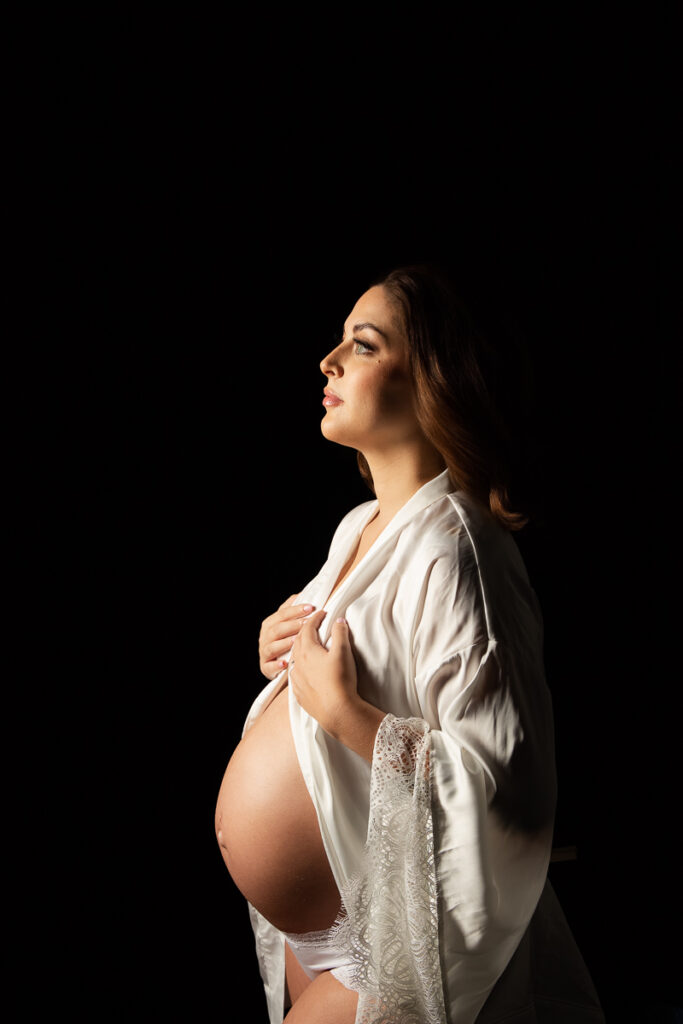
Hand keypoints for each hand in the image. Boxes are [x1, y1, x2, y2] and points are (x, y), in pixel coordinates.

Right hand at [258, 594, 315, 679]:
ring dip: (284, 643)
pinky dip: (276, 665)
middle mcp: (265, 637)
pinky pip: (269, 667)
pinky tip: (285, 663)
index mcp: (270, 624)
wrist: (280, 664)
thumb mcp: (289, 624)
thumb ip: (293, 610)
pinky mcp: (265, 668)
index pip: (282, 613)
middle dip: (292, 625)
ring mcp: (264, 652)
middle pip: (276, 629)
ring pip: (271, 646)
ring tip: (296, 640)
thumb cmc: (288, 641)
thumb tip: (302, 593)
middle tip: (307, 623)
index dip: (296, 610)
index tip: (311, 607)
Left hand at [290, 612, 385, 760]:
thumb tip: (338, 620)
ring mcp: (297, 680)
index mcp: (308, 651)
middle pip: (298, 642)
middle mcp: (298, 664)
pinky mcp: (299, 693)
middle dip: (305, 631)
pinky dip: (299, 668)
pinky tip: (304, 671)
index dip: (315, 619)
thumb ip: (340, 633)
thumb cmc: (341, 680)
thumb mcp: (343, 652)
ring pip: (294, 659)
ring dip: (301, 650)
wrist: (337, 712)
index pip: (308, 628)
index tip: (321, 613)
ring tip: (309, 647)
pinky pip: (295, 676)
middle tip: (314, 626)